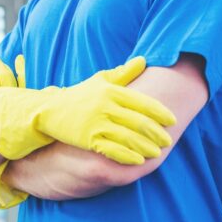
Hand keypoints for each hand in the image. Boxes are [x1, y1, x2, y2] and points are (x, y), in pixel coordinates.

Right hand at [0, 57, 176, 164]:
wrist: (48, 111)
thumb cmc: (79, 96)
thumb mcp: (99, 80)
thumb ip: (122, 73)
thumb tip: (143, 60)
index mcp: (112, 91)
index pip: (143, 102)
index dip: (160, 113)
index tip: (173, 120)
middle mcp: (106, 106)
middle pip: (139, 122)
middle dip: (157, 133)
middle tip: (169, 141)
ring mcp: (97, 123)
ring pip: (128, 137)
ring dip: (146, 147)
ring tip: (157, 153)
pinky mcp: (88, 139)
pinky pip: (112, 149)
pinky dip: (127, 156)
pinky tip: (138, 161)